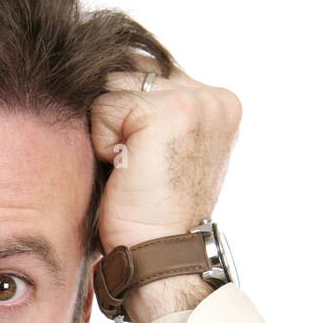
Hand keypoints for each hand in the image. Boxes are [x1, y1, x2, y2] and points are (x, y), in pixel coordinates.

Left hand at [90, 57, 241, 254]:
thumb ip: (151, 107)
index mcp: (218, 103)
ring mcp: (196, 99)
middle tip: (138, 170)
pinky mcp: (169, 110)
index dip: (126, 116)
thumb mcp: (160, 150)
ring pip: (113, 86)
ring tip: (133, 170)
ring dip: (109, 132)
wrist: (158, 256)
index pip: (147, 73)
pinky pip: (103, 107)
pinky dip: (103, 144)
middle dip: (117, 121)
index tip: (144, 162)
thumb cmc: (148, 214)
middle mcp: (214, 96)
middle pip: (128, 73)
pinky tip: (127, 171)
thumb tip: (105, 67)